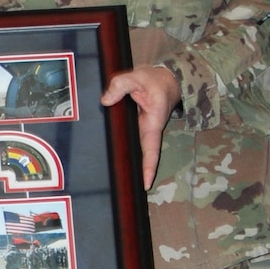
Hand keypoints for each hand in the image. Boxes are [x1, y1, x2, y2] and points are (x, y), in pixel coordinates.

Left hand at [100, 65, 179, 189]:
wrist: (164, 78)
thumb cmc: (154, 80)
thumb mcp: (137, 77)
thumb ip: (120, 86)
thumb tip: (105, 100)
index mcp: (153, 122)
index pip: (151, 149)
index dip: (149, 167)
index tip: (146, 183)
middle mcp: (147, 129)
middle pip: (142, 155)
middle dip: (137, 173)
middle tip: (128, 190)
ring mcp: (142, 129)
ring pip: (136, 150)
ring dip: (130, 163)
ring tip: (119, 182)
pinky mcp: (136, 126)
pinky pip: (130, 140)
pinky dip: (123, 149)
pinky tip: (114, 159)